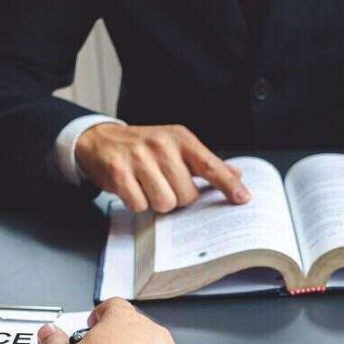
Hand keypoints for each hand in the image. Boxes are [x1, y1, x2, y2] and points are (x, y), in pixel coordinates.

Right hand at [75, 123, 250, 212]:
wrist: (101, 140)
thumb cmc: (144, 148)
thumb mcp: (176, 147)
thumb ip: (205, 163)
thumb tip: (237, 175)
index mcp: (180, 139)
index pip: (210, 165)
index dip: (227, 184)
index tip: (243, 198)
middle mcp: (161, 145)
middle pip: (186, 195)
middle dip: (177, 199)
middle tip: (165, 187)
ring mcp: (138, 157)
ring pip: (164, 202)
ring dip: (157, 203)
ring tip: (148, 187)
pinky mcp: (118, 171)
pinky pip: (139, 204)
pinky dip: (137, 203)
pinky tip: (133, 189)